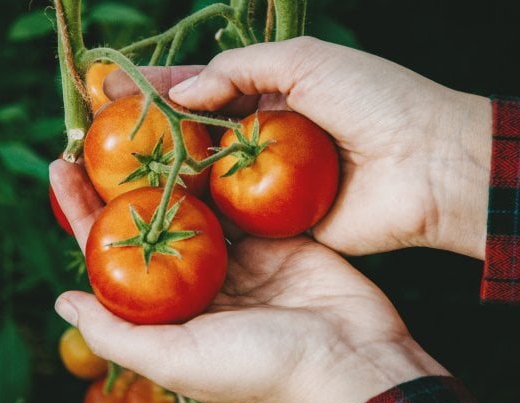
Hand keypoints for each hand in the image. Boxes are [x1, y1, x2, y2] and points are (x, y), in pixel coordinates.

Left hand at [49, 160, 447, 402]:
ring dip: (170, 166)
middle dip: (121, 180)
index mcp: (171, 311)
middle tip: (95, 134)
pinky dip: (224, 169)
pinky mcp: (278, 237)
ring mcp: (241, 258)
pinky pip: (244, 196)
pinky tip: (202, 135)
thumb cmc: (260, 368)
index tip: (57, 168)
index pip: (112, 254)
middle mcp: (200, 282)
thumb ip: (116, 333)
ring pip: (196, 203)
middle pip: (149, 221)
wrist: (350, 360)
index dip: (83, 213)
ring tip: (143, 123)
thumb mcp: (177, 359)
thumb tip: (62, 300)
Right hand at [104, 36, 492, 258]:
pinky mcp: (276, 223)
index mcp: (274, 91)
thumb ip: (241, 71)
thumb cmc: (377, 101)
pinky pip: (227, 216)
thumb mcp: (308, 61)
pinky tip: (150, 212)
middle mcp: (263, 137)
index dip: (154, 87)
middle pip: (193, 133)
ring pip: (203, 177)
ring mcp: (267, 182)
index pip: (202, 85)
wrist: (429, 166)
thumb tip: (183, 92)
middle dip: (145, 133)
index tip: (106, 87)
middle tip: (90, 135)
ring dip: (159, 175)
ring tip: (105, 175)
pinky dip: (193, 213)